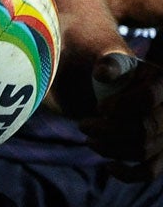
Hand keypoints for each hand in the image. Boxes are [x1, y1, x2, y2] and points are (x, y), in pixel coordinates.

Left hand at [80, 51, 162, 179]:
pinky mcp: (160, 156)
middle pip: (145, 128)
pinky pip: (150, 172)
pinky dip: (130, 174)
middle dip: (109, 129)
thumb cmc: (119, 76)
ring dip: (112, 148)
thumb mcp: (115, 63)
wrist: (126, 93)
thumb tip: (102, 73)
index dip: (121, 105)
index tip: (98, 108)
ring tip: (88, 139)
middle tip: (83, 125)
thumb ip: (110, 64)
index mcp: (162, 84)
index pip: (148, 98)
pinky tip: (108, 166)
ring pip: (144, 150)